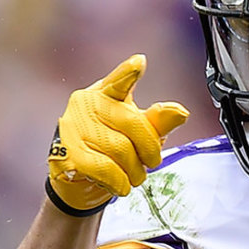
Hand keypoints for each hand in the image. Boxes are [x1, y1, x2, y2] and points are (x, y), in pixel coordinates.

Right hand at [47, 54, 188, 214]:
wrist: (79, 183)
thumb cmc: (110, 150)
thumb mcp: (136, 133)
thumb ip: (157, 122)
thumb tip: (181, 112)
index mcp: (105, 93)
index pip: (118, 82)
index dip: (128, 73)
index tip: (139, 63)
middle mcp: (85, 104)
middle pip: (133, 124)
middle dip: (150, 150)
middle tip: (151, 162)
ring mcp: (73, 128)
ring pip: (121, 151)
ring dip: (135, 172)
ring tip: (133, 176)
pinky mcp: (67, 154)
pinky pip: (106, 170)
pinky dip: (120, 182)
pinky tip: (120, 185)